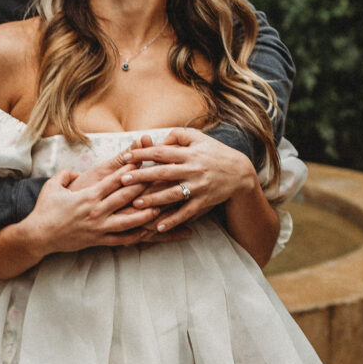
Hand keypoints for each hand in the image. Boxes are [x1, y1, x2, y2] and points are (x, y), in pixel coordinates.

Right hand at [28, 164, 163, 252]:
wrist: (38, 235)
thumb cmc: (45, 209)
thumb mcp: (53, 185)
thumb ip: (66, 174)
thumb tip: (76, 171)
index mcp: (88, 195)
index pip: (114, 180)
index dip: (130, 170)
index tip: (143, 161)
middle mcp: (96, 211)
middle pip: (126, 197)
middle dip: (144, 187)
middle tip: (160, 179)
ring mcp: (99, 227)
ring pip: (128, 220)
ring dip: (145, 213)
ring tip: (161, 208)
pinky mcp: (98, 240)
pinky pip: (120, 240)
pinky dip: (135, 236)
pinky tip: (147, 232)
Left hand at [120, 128, 256, 231]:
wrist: (240, 173)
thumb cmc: (214, 153)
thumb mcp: (198, 138)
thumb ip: (176, 136)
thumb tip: (156, 141)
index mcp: (190, 153)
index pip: (162, 152)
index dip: (143, 154)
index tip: (126, 157)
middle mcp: (193, 170)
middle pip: (164, 173)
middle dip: (142, 177)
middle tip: (123, 180)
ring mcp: (199, 187)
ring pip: (173, 194)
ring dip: (154, 200)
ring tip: (136, 203)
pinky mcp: (204, 202)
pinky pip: (186, 212)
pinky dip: (173, 220)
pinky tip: (158, 227)